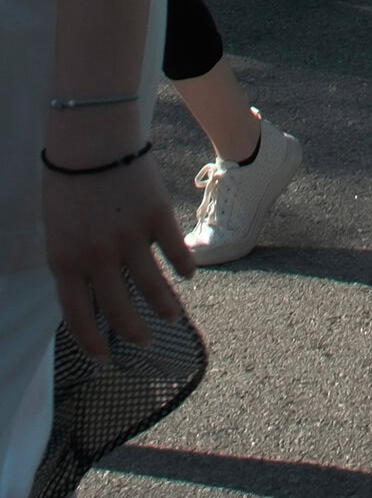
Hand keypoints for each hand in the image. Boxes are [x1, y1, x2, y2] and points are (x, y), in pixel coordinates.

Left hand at [43, 156, 195, 358]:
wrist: (92, 140)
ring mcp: (130, 238)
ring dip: (164, 307)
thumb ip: (73, 262)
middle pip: (119, 308)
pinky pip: (174, 251)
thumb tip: (93, 289)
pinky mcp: (157, 217)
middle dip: (133, 331)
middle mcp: (98, 257)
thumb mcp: (58, 231)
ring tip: (171, 318)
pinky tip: (188, 275)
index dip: (91, 341)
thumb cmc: (68, 183)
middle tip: (143, 341)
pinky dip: (184, 266)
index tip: (103, 357)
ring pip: (152, 286)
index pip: (79, 316)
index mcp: (66, 262)